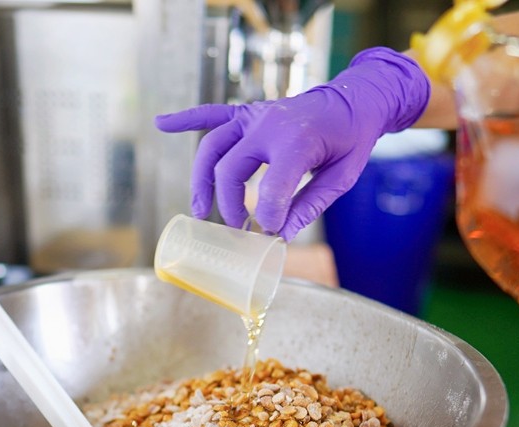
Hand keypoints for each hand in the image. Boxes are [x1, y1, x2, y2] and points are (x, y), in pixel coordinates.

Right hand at [155, 48, 429, 240]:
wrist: (357, 98)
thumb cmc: (352, 139)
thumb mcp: (341, 178)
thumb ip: (308, 206)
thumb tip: (279, 236)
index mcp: (297, 141)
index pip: (270, 187)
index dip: (268, 216)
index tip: (270, 235)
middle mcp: (269, 125)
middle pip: (229, 169)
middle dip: (230, 204)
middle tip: (239, 229)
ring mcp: (255, 116)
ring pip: (212, 148)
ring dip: (201, 181)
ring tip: (200, 211)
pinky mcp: (248, 112)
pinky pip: (211, 114)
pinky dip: (186, 118)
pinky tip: (161, 122)